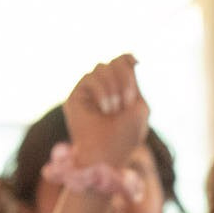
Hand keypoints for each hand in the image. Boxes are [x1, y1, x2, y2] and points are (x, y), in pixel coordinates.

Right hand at [62, 53, 147, 168]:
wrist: (106, 156)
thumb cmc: (125, 136)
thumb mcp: (138, 106)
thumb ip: (134, 81)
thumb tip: (130, 57)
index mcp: (119, 91)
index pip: (122, 62)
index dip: (128, 59)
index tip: (137, 62)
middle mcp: (102, 88)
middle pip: (114, 62)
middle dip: (125, 79)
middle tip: (128, 102)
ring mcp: (88, 92)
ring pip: (101, 66)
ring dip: (114, 87)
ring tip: (115, 109)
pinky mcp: (75, 96)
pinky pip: (90, 77)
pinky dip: (103, 92)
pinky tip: (106, 109)